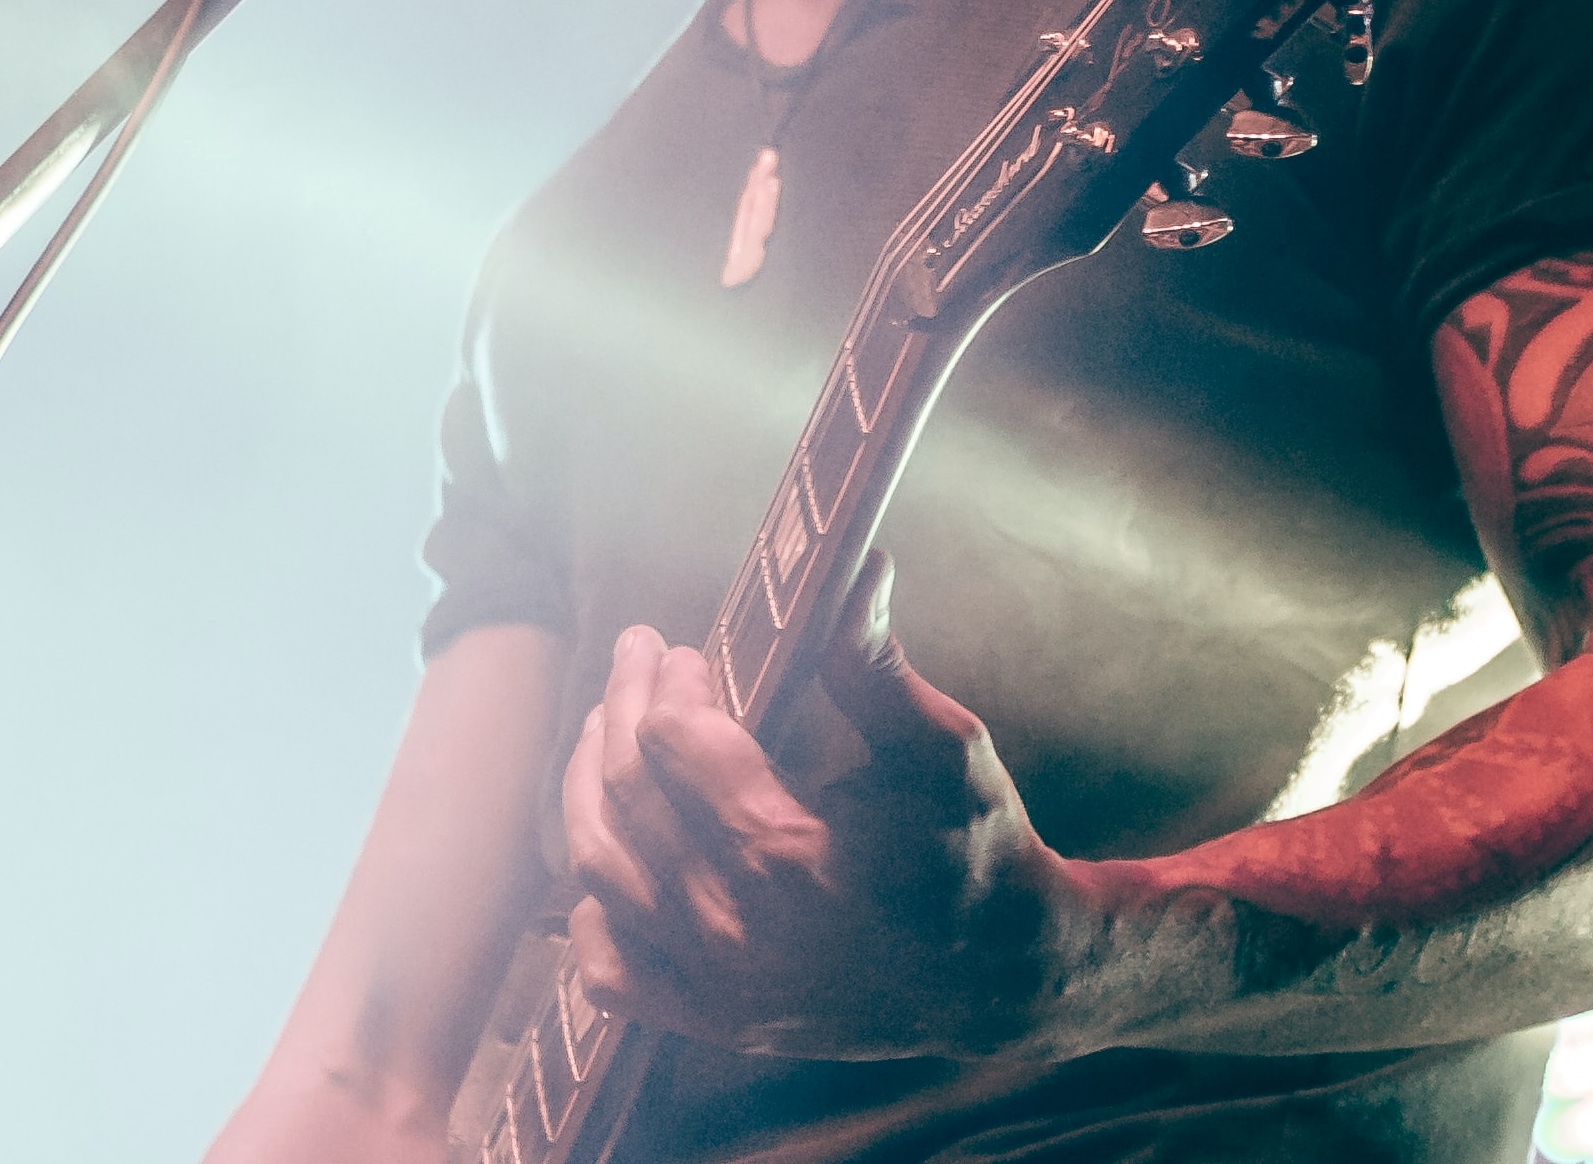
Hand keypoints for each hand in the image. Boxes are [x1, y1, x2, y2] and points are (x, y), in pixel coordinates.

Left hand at [562, 554, 1077, 1058]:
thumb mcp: (941, 746)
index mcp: (781, 851)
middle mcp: (732, 928)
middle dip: (622, 708)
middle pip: (628, 798)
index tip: (684, 646)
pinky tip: (609, 859)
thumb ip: (878, 664)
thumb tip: (860, 567)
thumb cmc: (976, 846)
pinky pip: (614, 975)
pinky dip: (593, 912)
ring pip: (603, 876)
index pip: (674, 743)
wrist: (1003, 973)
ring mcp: (717, 987)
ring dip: (588, 789)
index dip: (669, 682)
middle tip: (635, 651)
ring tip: (604, 727)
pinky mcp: (719, 1025)